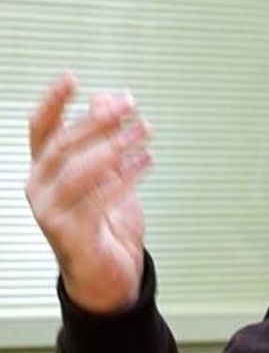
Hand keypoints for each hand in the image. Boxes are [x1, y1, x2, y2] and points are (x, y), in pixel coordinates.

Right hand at [24, 73, 152, 313]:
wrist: (107, 274)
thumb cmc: (105, 223)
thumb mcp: (107, 173)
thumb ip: (104, 137)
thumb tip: (109, 97)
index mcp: (44, 169)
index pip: (40, 128)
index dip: (53, 101)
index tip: (72, 78)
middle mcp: (39, 188)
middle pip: (64, 145)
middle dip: (98, 122)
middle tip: (130, 107)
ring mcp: (49, 211)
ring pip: (79, 171)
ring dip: (115, 147)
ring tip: (144, 133)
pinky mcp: (69, 232)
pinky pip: (97, 199)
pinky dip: (124, 179)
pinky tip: (145, 162)